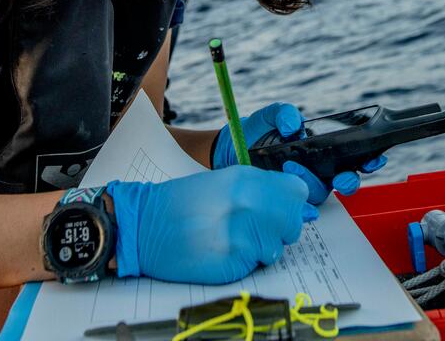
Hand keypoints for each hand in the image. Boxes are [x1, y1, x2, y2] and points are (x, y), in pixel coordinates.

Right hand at [106, 166, 315, 283]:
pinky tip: (222, 251)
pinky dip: (244, 262)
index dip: (292, 203)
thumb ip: (263, 191)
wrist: (143, 226)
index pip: (297, 192)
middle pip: (293, 222)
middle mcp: (247, 204)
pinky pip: (255, 265)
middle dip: (280, 228)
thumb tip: (301, 209)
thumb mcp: (225, 182)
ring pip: (277, 248)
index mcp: (246, 179)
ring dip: (261, 248)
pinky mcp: (231, 261)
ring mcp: (240, 234)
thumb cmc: (183, 203)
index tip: (281, 209)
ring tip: (233, 238)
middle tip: (257, 228)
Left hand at [212, 102, 387, 203]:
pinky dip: (299, 201)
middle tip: (340, 176)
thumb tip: (293, 127)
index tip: (374, 158)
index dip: (370, 159)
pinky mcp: (288, 199)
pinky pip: (301, 208)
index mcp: (323, 148)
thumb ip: (285, 113)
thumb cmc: (256, 131)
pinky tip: (290, 190)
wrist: (230, 149)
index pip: (355, 156)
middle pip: (346, 181)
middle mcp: (319, 170)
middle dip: (350, 181)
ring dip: (312, 181)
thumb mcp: (271, 115)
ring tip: (291, 166)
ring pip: (321, 193)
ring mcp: (304, 186)